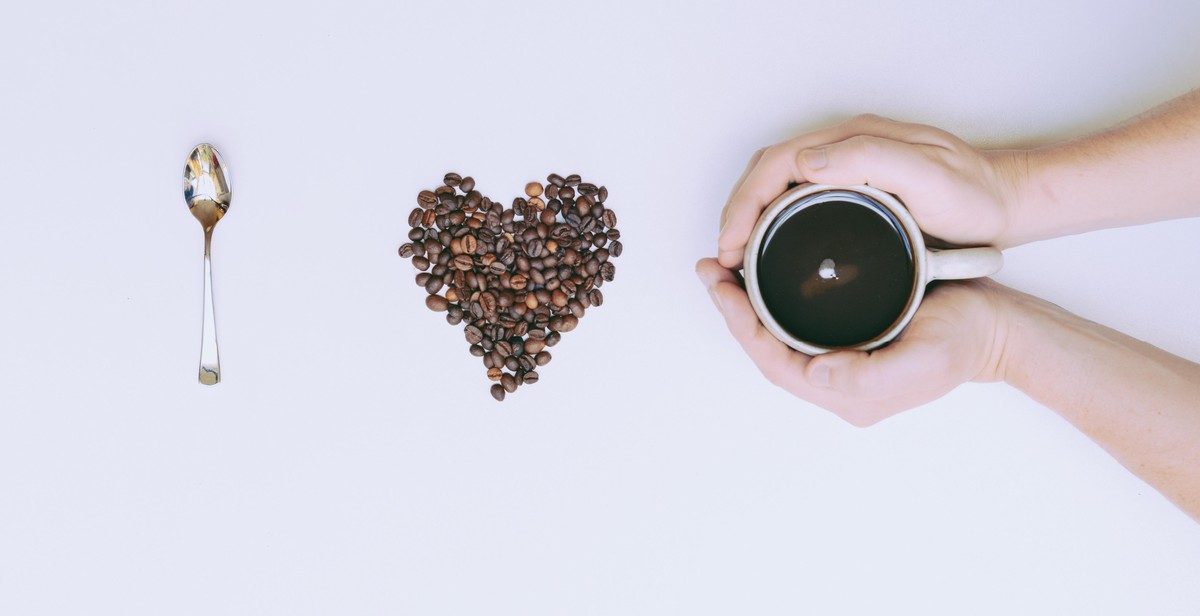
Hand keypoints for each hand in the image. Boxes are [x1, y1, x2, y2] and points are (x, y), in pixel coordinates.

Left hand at [695, 259, 1010, 425]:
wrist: (999, 328)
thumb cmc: (966, 340)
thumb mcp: (925, 358)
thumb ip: (870, 375)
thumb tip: (816, 373)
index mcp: (847, 394)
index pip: (773, 361)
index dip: (741, 326)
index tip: (721, 288)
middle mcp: (836, 383)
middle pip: (766, 349)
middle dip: (732, 311)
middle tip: (709, 270)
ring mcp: (841, 362)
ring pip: (776, 336)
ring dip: (746, 305)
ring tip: (723, 270)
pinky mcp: (848, 340)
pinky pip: (795, 325)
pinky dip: (770, 301)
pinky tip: (759, 276)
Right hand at [717, 114, 1027, 268]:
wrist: (1006, 204)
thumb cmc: (974, 196)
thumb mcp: (928, 176)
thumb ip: (871, 159)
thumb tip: (804, 162)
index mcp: (853, 141)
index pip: (776, 164)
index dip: (745, 203)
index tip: (731, 243)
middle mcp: (844, 150)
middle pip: (767, 173)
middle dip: (736, 212)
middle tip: (724, 257)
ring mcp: (847, 169)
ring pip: (777, 187)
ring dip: (749, 218)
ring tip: (737, 257)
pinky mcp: (852, 190)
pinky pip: (796, 200)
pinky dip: (771, 223)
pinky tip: (769, 249)